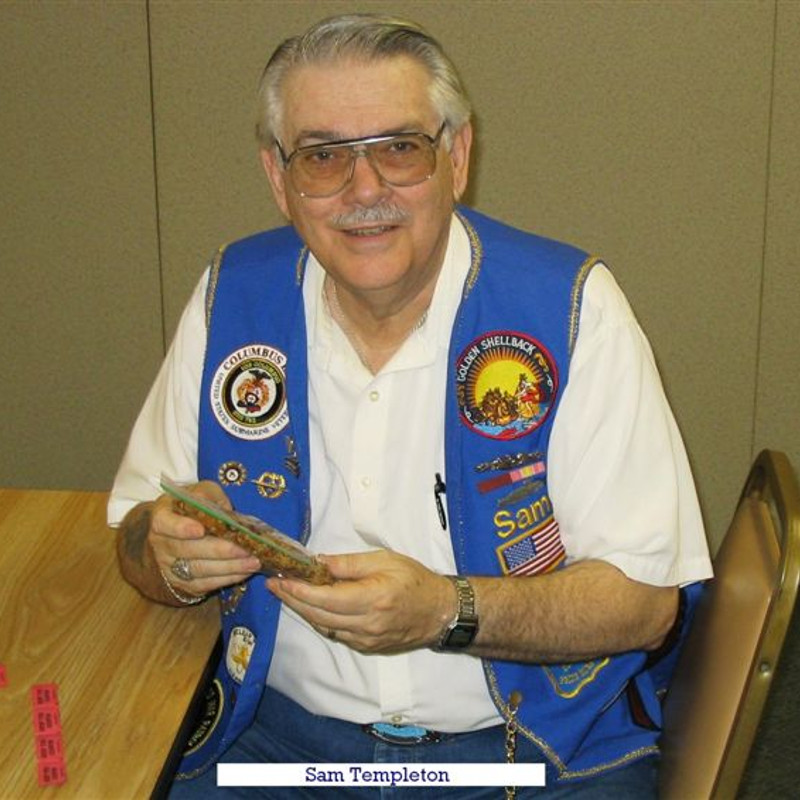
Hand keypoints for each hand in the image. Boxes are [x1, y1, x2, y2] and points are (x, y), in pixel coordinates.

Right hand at [149, 481, 260, 595]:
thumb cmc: (193, 507)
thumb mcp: (200, 492)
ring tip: (253, 562)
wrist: (178, 533)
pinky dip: (229, 578)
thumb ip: (211, 496)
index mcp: (162, 516)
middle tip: (245, 549)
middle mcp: (162, 544)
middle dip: (220, 551)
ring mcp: (171, 567)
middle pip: (189, 550)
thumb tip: (226, 510)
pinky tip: (246, 571)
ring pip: (200, 570)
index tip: (200, 530)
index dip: (180, 528)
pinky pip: (207, 584)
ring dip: (229, 567)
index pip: (164, 524)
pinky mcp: (184, 584)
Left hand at [266, 550, 454, 653]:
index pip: (325, 598)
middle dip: (293, 600)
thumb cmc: (415, 579)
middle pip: (319, 615)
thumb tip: (318, 563)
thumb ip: (349, 563)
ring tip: (287, 594)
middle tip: (275, 585)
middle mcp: (366, 624)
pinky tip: (312, 607)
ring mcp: (366, 639)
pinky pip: (336, 634)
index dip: (299, 591)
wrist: (440, 612)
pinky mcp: (367, 647)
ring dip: (303, 611)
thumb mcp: (385, 560)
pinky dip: (320, 620)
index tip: (280, 580)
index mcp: (372, 599)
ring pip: (324, 627)